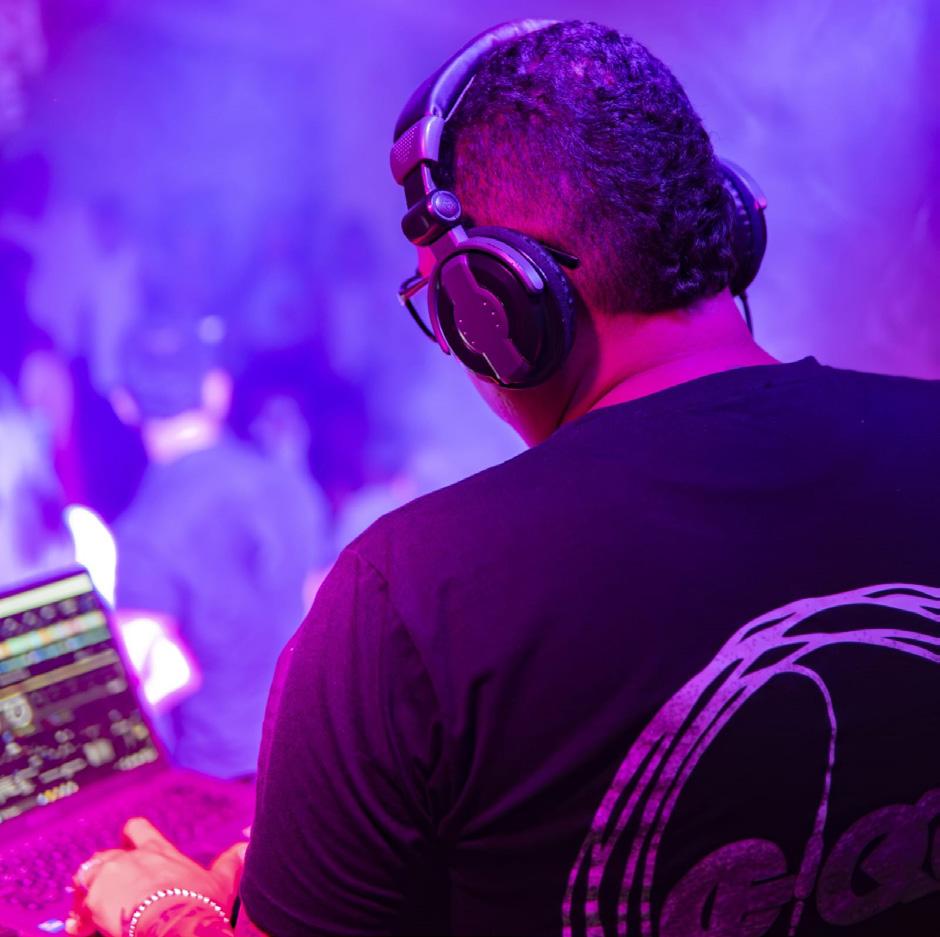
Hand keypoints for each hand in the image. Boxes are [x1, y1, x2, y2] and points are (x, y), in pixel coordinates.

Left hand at [67, 817, 245, 936]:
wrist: (177, 926)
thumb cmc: (198, 905)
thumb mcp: (220, 882)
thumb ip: (231, 863)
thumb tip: (247, 847)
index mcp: (159, 852)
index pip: (138, 830)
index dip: (129, 837)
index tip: (126, 849)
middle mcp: (133, 859)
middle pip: (106, 854)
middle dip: (102, 872)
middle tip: (104, 893)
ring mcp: (112, 877)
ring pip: (86, 875)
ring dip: (85, 893)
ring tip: (85, 916)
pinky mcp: (94, 900)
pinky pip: (77, 907)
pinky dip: (78, 919)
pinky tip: (82, 931)